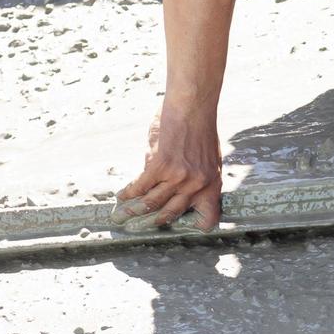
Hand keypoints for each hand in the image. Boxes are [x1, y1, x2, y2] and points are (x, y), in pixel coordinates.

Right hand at [113, 104, 222, 230]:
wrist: (193, 108)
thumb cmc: (201, 128)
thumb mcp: (207, 159)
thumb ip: (195, 177)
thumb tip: (174, 190)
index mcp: (212, 185)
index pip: (208, 218)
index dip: (196, 225)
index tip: (183, 224)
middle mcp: (196, 186)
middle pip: (172, 213)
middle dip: (154, 221)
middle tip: (143, 225)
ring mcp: (178, 178)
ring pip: (152, 202)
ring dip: (135, 210)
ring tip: (125, 214)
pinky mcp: (160, 166)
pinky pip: (140, 186)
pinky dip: (129, 192)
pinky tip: (121, 196)